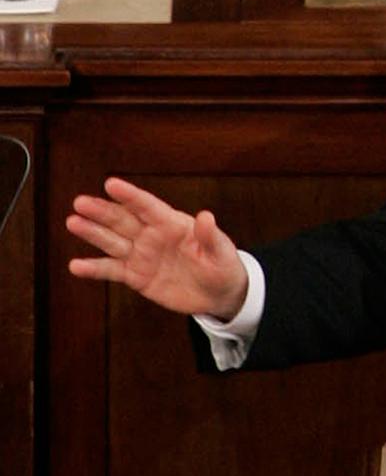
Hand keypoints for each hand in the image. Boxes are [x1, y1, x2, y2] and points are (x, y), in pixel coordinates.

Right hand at [66, 177, 247, 320]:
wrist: (219, 293)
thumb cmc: (223, 265)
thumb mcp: (221, 252)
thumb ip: (210, 236)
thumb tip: (206, 216)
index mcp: (173, 224)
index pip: (148, 206)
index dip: (130, 195)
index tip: (111, 183)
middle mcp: (152, 235)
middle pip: (123, 220)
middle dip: (102, 211)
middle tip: (80, 202)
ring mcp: (142, 255)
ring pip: (112, 241)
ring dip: (93, 233)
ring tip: (72, 222)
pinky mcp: (136, 276)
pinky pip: (112, 271)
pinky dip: (94, 268)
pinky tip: (75, 266)